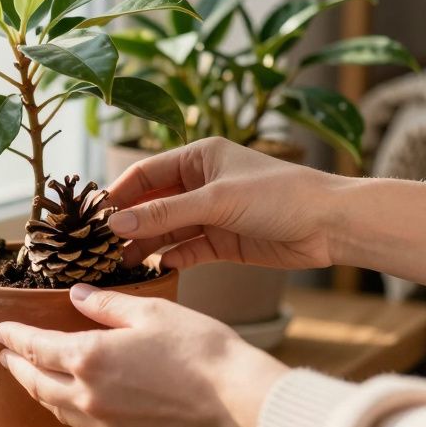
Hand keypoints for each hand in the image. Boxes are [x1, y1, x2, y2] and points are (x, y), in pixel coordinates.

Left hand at [0, 284, 288, 426]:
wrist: (236, 401)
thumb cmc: (199, 349)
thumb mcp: (150, 311)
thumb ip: (107, 305)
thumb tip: (77, 295)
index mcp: (88, 358)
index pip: (35, 347)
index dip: (13, 337)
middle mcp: (88, 395)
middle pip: (36, 382)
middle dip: (16, 366)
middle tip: (5, 354)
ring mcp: (105, 423)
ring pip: (55, 407)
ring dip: (37, 389)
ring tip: (31, 375)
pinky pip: (80, 423)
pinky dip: (64, 408)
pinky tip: (70, 400)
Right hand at [106, 137, 346, 270]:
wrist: (331, 225)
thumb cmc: (279, 196)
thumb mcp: (217, 200)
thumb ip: (166, 213)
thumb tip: (117, 223)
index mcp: (198, 157)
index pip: (144, 173)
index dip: (118, 194)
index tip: (93, 216)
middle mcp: (201, 184)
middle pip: (151, 204)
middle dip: (128, 223)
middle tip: (99, 245)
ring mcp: (211, 214)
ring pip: (166, 230)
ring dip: (144, 245)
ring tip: (118, 263)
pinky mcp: (223, 242)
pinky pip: (186, 250)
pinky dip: (169, 259)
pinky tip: (153, 269)